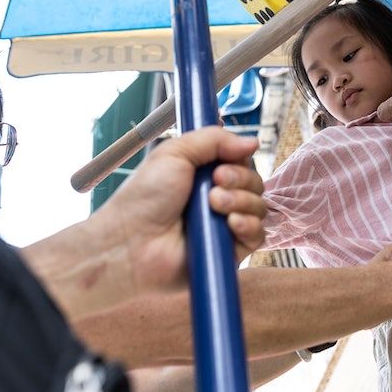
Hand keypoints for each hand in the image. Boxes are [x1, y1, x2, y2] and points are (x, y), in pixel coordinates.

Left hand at [94, 128, 264, 295]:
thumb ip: (214, 140)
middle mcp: (217, 199)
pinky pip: (258, 236)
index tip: (221, 164)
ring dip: (242, 201)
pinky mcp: (230, 252)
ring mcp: (224, 226)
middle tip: (215, 184)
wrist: (131, 244)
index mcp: (204, 176)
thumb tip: (252, 141)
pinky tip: (230, 224)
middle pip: (255, 183)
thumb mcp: (175, 154)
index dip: (238, 160)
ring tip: (213, 205)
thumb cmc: (144, 199)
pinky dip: (249, 225)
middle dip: (240, 180)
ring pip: (259, 207)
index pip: (241, 162)